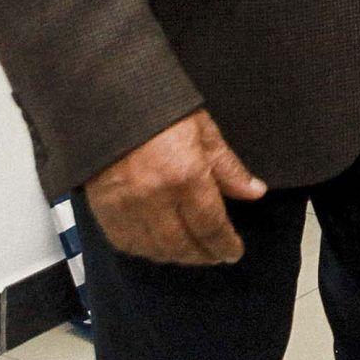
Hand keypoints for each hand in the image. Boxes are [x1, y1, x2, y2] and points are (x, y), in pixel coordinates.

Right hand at [83, 108, 266, 264]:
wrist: (111, 102)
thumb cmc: (163, 112)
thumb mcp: (205, 132)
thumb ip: (229, 168)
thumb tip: (255, 193)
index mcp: (186, 177)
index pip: (210, 225)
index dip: (224, 244)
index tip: (234, 252)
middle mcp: (155, 199)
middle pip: (182, 245)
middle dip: (203, 255)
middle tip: (216, 255)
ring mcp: (126, 208)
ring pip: (154, 249)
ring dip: (176, 256)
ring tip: (192, 252)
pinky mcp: (103, 210)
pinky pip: (125, 243)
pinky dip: (145, 250)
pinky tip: (158, 247)